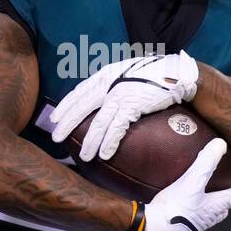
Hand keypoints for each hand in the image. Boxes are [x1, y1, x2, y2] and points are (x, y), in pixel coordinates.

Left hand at [50, 52, 199, 161]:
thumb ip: (113, 83)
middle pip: (81, 107)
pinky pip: (117, 128)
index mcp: (105, 75)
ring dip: (89, 142)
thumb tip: (104, 98)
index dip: (65, 106)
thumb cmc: (153, 74)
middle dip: (66, 124)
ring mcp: (120, 95)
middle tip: (55, 139)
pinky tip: (104, 154)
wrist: (175, 73)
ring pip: (98, 123)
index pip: (79, 91)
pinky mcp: (133, 105)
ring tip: (84, 156)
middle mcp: (109, 84)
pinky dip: (109, 142)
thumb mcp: (127, 73)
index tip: (54, 118)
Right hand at [131, 138, 230, 230]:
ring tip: (207, 201)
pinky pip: (190, 220)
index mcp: (214, 207)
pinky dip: (192, 213)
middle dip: (228, 202)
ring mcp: (193, 227)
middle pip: (222, 210)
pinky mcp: (178, 230)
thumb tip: (220, 144)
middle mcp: (206, 219)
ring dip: (211, 210)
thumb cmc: (177, 208)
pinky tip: (182, 208)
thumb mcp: (192, 181)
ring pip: (208, 217)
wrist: (154, 230)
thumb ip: (206, 163)